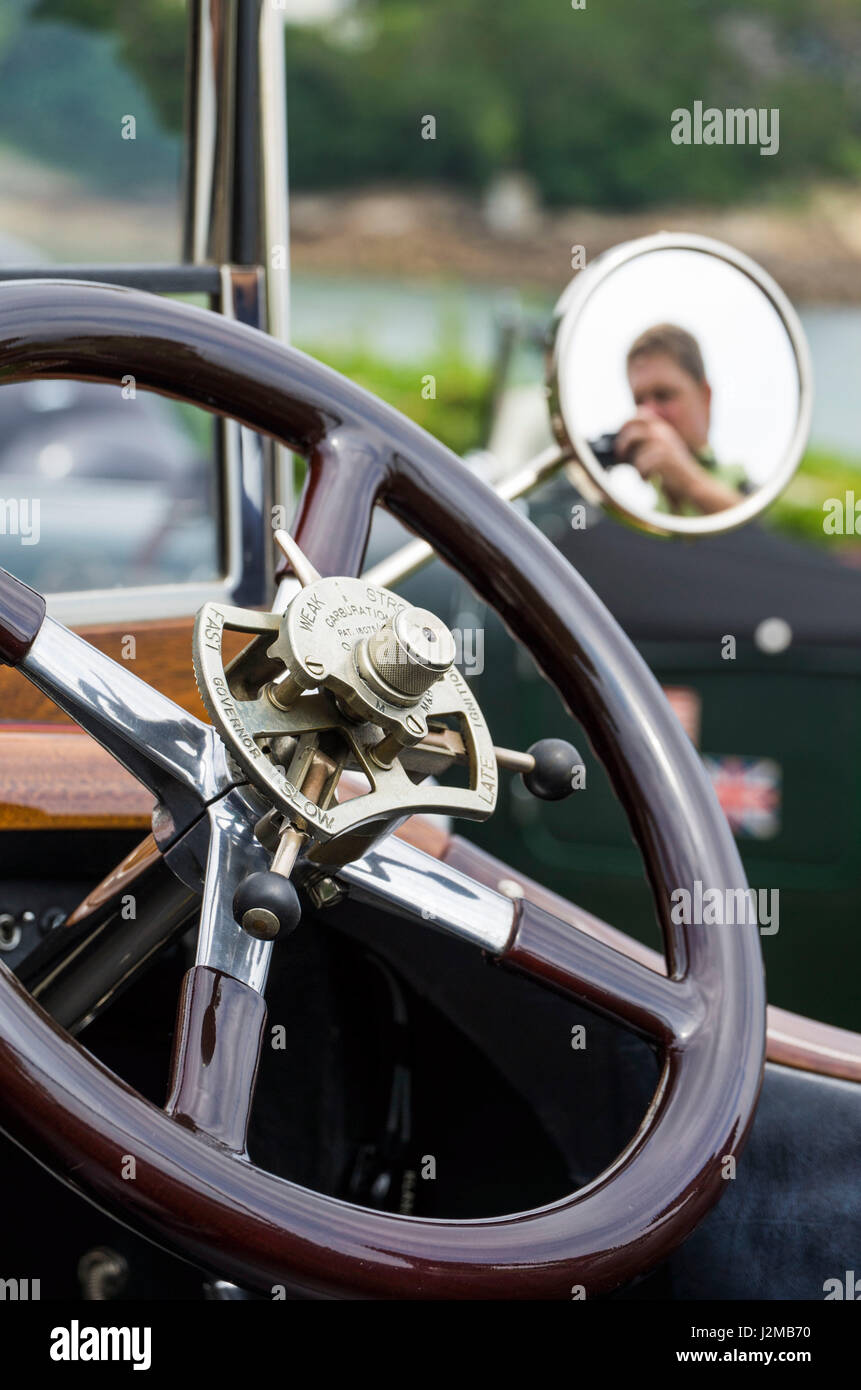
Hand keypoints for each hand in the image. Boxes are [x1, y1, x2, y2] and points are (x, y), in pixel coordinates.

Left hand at [613, 409, 739, 514]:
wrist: (692, 484)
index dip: (626, 423)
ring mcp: (665, 443)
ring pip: (637, 448)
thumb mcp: (658, 453)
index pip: (641, 414)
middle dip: (622, 441)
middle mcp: (663, 431)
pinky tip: (647, 480)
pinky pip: (641, 464)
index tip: (620, 437)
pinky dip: (641, 475)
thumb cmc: (672, 472)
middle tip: (620, 457)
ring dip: (634, 464)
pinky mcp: (665, 457)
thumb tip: (619, 449)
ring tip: (641, 474)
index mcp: (662, 428)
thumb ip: (643, 446)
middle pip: (633, 426)